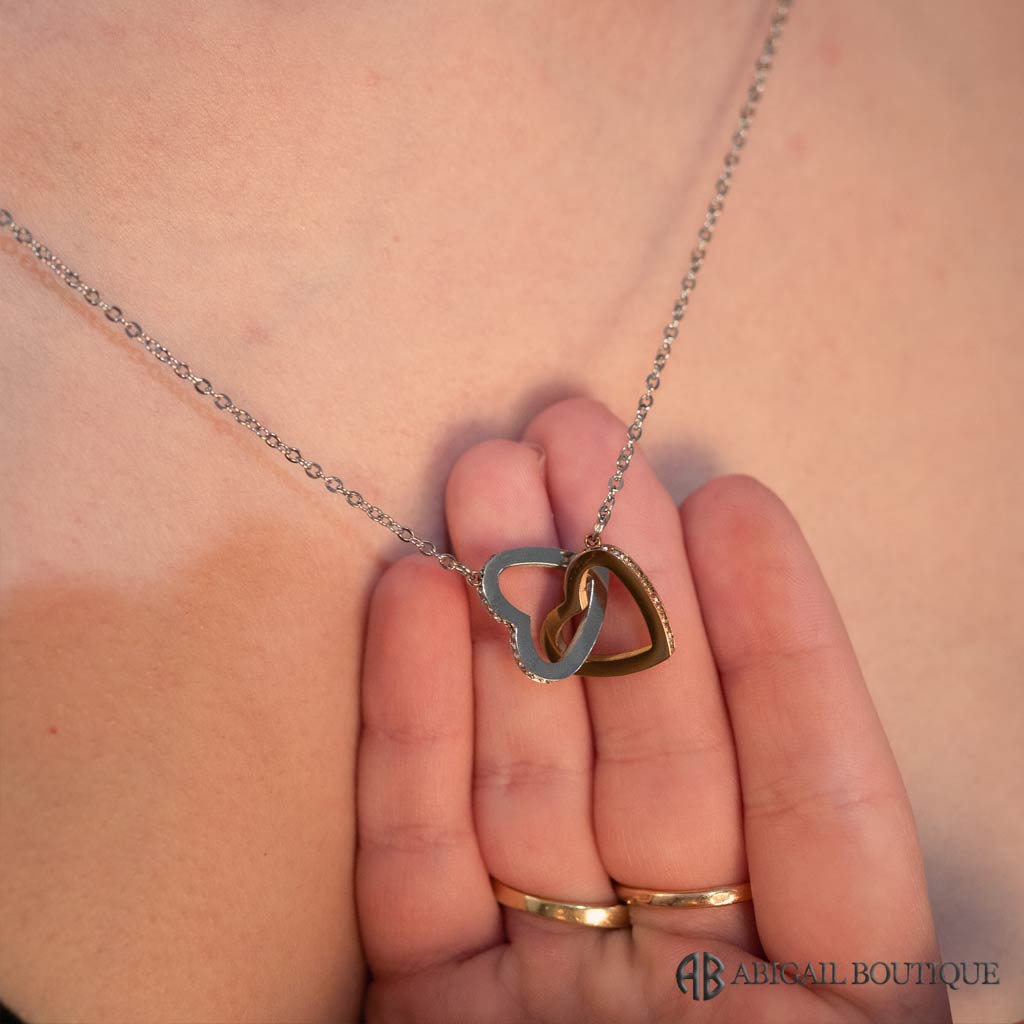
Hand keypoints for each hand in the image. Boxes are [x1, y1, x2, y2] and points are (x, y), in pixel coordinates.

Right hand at [355, 398, 949, 1022]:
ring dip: (501, 614)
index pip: (811, 786)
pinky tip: (408, 598)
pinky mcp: (425, 993)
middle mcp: (677, 956)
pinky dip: (408, 724)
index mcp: (816, 988)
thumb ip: (840, 911)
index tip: (732, 503)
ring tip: (487, 479)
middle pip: (650, 744)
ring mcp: (544, 968)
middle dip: (614, 582)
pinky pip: (410, 850)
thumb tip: (775, 688)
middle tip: (575, 441)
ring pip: (525, 768)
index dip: (776, 639)